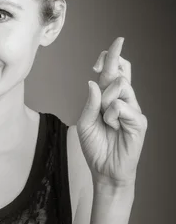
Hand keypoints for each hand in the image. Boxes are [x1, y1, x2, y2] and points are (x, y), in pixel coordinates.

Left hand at [76, 37, 147, 188]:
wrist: (104, 170)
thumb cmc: (95, 147)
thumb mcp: (85, 123)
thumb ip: (89, 103)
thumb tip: (93, 82)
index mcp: (110, 98)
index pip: (115, 70)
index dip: (111, 57)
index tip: (105, 53)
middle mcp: (124, 100)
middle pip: (119, 71)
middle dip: (106, 71)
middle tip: (95, 86)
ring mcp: (133, 109)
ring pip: (120, 86)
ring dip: (105, 101)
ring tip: (105, 119)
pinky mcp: (138, 121)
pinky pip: (122, 106)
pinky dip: (112, 115)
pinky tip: (113, 127)